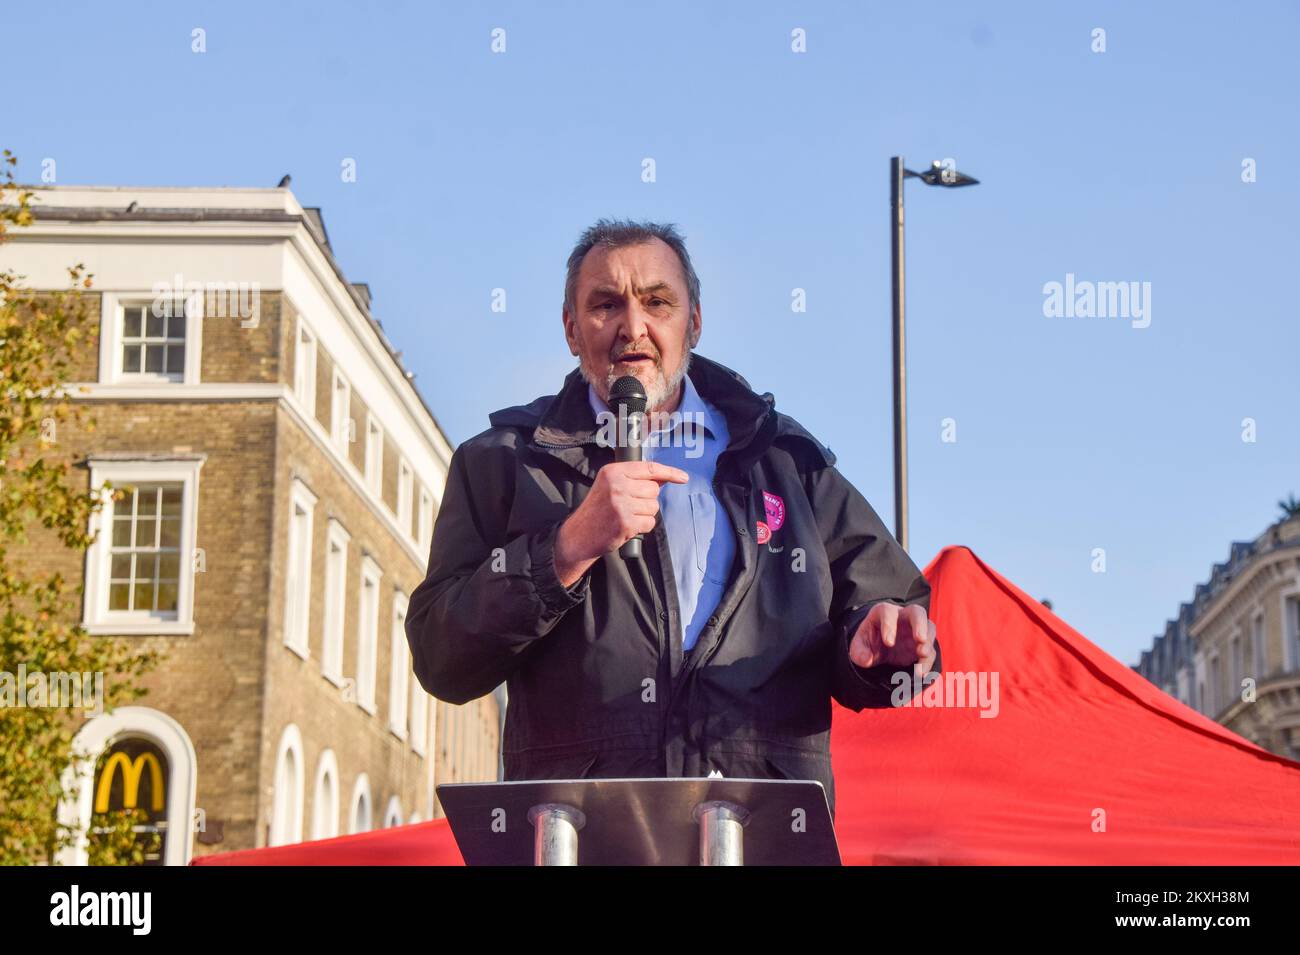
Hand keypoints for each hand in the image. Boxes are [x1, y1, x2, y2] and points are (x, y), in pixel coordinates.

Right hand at [553, 460, 688, 584]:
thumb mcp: (609, 486)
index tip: (683, 477)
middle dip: (647, 499)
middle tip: (629, 506)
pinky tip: (628, 526)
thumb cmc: (597, 510)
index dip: (670, 472)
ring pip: (654, 506)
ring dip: (645, 514)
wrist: (579, 534)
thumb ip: (634, 479)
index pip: (649, 468)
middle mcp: (617, 485)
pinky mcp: (626, 523)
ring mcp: (622, 504)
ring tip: (627, 516)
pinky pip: (650, 522)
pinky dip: (643, 527)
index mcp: (613, 472)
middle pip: (654, 489)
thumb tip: (663, 478)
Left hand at [848, 602, 936, 675]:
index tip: (888, 643)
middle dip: (920, 625)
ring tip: (922, 656)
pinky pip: (931, 650)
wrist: (880, 648)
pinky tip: (922, 673)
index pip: (888, 612)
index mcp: (884, 612)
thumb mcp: (859, 647)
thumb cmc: (869, 642)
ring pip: (930, 629)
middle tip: (920, 640)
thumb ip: (859, 653)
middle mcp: (903, 617)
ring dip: (928, 643)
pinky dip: (928, 661)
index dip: (889, 625)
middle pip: (917, 612)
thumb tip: (866, 660)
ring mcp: (916, 629)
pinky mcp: (924, 644)